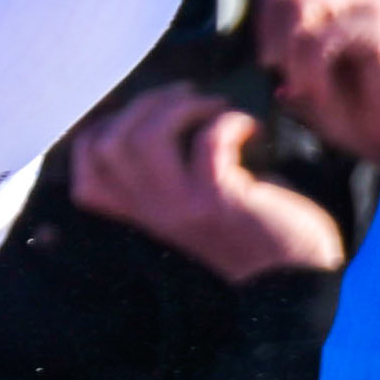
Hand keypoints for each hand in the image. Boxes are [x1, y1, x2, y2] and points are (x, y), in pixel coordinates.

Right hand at [68, 86, 345, 281]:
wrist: (293, 281)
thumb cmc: (251, 231)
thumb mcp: (195, 207)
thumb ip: (171, 175)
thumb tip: (167, 106)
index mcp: (143, 215)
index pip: (85, 174)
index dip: (104, 129)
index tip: (146, 112)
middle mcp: (154, 213)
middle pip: (108, 144)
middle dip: (147, 102)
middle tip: (189, 98)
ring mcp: (184, 207)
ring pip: (144, 138)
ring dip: (181, 105)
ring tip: (214, 106)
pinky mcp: (221, 200)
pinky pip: (208, 140)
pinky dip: (230, 119)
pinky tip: (251, 126)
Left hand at [246, 0, 379, 160]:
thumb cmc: (358, 113)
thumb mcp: (305, 82)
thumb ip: (281, 54)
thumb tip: (254, 43)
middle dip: (266, 18)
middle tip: (271, 64)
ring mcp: (366, 2)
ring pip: (300, 1)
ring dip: (286, 48)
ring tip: (297, 83)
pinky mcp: (378, 26)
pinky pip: (323, 35)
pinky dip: (309, 68)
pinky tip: (316, 91)